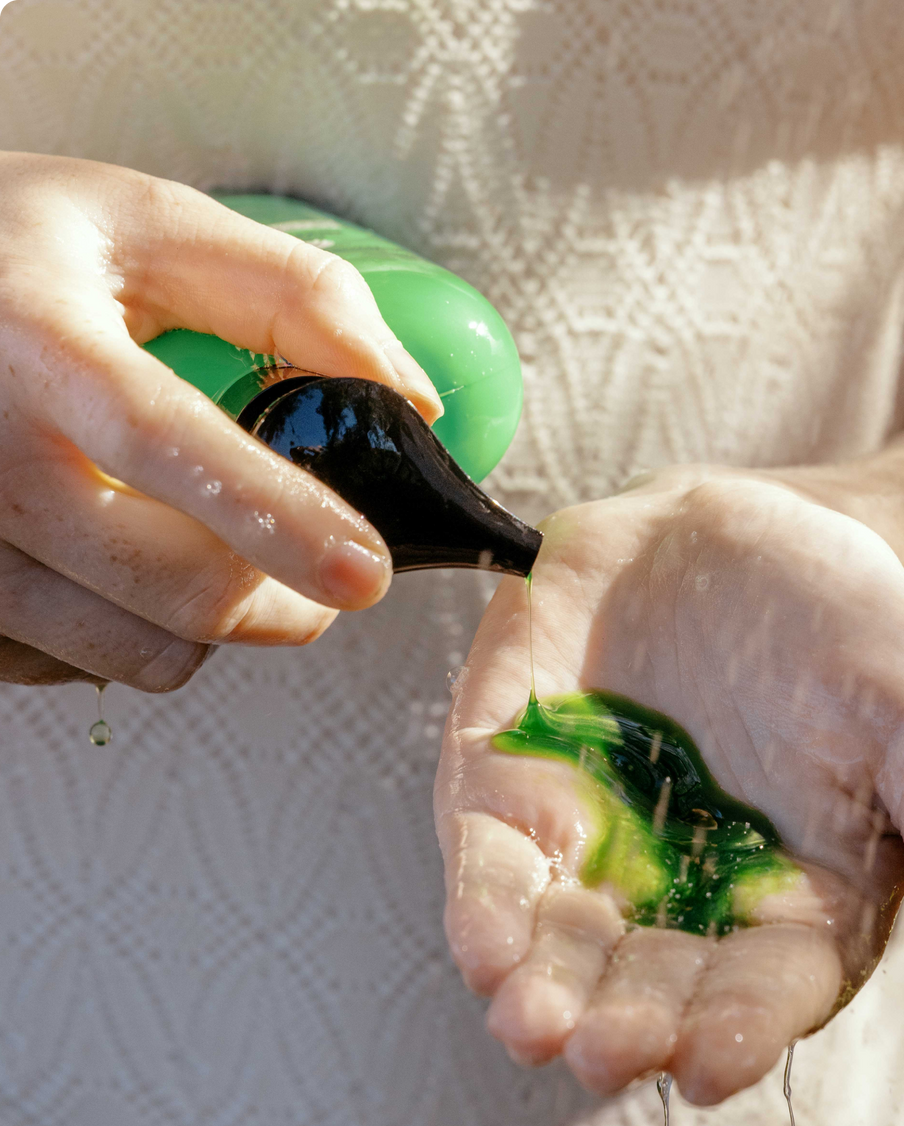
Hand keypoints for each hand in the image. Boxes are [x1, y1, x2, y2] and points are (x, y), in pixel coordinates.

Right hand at [0, 152, 441, 688]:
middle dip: (289, 598)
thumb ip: (293, 296)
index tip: (365, 570)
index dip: (279, 518)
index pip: (167, 448)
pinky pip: (84, 667)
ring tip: (214, 546)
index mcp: (38, 347)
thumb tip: (411, 395)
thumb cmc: (13, 258)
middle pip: (177, 591)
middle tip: (325, 561)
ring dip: (217, 619)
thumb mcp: (147, 227)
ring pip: (144, 652)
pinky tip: (123, 559)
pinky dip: (135, 629)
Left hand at [435, 467, 903, 1103]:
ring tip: (529, 1021)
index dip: (738, 1028)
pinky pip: (492, 854)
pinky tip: (482, 944)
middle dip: (622, 1021)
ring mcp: (592, 839)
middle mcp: (680, 892)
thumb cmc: (849, 638)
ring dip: (538, 987)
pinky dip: (484, 900)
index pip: (760, 988)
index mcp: (787, 903)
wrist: (749, 532)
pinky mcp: (519, 781)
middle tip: (605, 1050)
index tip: (715, 1062)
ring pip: (557, 938)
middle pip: (645, 982)